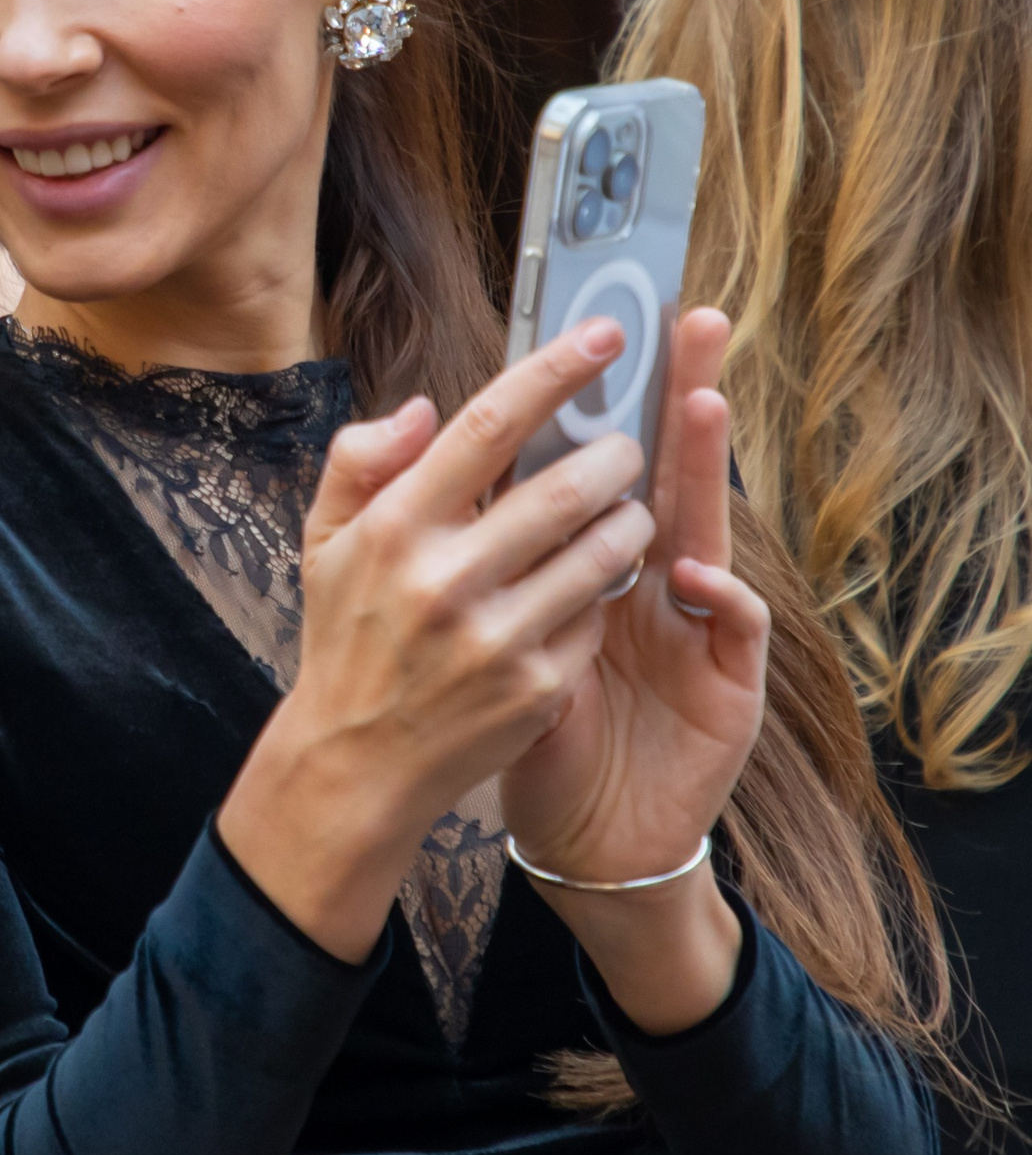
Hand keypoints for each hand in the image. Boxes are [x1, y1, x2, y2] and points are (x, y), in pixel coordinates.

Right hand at [218, 318, 653, 959]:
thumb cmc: (348, 636)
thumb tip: (423, 409)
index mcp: (395, 527)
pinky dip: (605, 591)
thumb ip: (362, 461)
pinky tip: (590, 586)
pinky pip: (599, 615)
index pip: (490, 424)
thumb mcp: (325, 541)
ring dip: (629, 519)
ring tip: (622, 511)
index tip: (607, 334)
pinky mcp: (539, 688)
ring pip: (605, 550)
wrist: (355, 762)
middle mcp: (446, 579)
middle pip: (568, 485)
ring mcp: (497, 639)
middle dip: (614, 453)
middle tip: (623, 443)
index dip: (557, 369)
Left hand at [498, 308, 758, 1029]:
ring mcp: (694, 624)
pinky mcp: (728, 680)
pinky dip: (723, 594)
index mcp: (584, 555)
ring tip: (699, 409)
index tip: (609, 326)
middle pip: (668, 471)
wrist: (573, 828)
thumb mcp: (473, 627)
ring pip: (707, 532)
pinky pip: (736, 624)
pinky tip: (696, 572)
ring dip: (704, 474)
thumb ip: (435, 528)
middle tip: (688, 332)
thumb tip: (418, 427)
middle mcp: (649, 577)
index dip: (604, 398)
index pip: (599, 459)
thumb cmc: (508, 714)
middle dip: (679, 400)